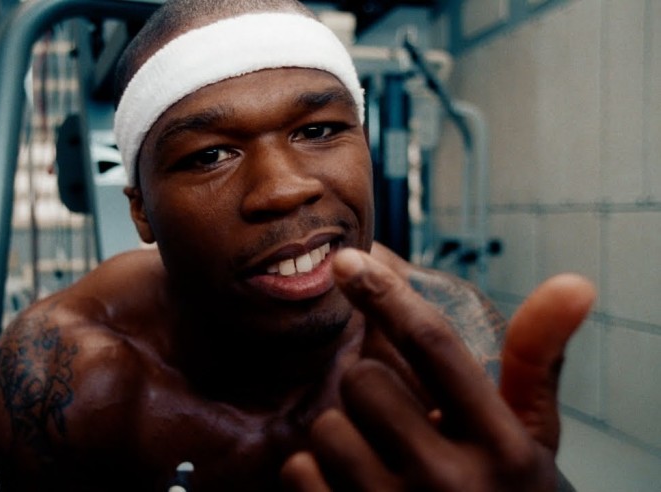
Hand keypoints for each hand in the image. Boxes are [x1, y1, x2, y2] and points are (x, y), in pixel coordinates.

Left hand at [281, 248, 594, 490]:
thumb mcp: (528, 439)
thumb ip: (535, 362)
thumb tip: (574, 282)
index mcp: (500, 448)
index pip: (433, 346)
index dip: (386, 294)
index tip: (347, 260)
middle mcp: (448, 483)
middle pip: (364, 381)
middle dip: (372, 390)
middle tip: (395, 419)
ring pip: (327, 426)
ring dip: (343, 434)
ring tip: (378, 460)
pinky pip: (299, 470)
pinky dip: (313, 472)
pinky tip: (351, 488)